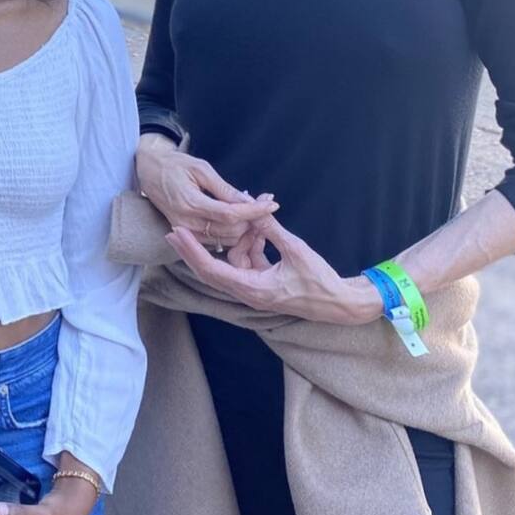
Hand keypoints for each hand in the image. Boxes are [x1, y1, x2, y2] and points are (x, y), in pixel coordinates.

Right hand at [136, 134, 278, 247]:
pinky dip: (232, 232)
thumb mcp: (201, 169)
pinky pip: (216, 240)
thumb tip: (248, 200)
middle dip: (253, 219)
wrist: (149, 172)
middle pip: (231, 231)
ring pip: (226, 239)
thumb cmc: (176, 165)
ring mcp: (186, 232)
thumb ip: (224, 189)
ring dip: (245, 228)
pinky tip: (241, 218)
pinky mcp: (187, 235)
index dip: (254, 211)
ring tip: (256, 209)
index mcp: (190, 203)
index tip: (273, 203)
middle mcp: (187, 223)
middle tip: (266, 202)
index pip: (230, 214)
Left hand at [166, 215, 382, 324]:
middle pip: (211, 270)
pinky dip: (251, 246)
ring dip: (238, 240)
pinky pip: (248, 262)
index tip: (176, 235)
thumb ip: (271, 230)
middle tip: (174, 229)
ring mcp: (255, 289)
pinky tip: (260, 230)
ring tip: (251, 219)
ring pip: (233, 262)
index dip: (192, 251)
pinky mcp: (264, 284)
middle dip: (194, 249)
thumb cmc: (319, 281)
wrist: (340, 304)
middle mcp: (248, 292)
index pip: (211, 270)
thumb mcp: (295, 250)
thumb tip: (253, 209)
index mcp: (252, 289)